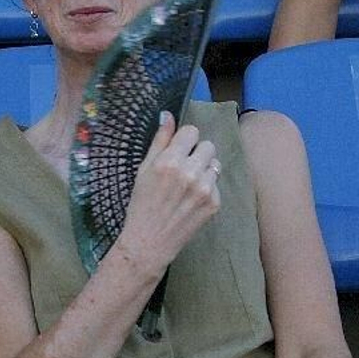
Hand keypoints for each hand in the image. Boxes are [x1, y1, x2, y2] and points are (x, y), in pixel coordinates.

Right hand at [105, 112, 220, 276]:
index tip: (178, 148)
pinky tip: (191, 199)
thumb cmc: (141, 204)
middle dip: (196, 152)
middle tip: (183, 167)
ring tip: (188, 184)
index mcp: (169, 161)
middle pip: (207, 145)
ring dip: (204, 169)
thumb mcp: (143, 170)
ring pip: (215, 163)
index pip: (191, 131)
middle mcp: (190, 173)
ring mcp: (205, 189)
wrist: (149, 241)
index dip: (184, 139)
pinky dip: (207, 188)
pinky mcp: (214, 203)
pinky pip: (216, 183)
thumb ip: (159, 141)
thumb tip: (168, 115)